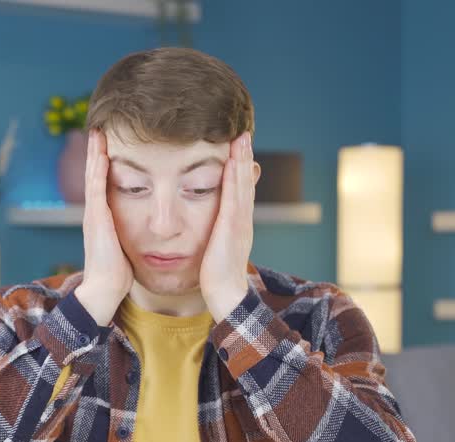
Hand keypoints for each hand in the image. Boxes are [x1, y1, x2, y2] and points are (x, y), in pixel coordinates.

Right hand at [74, 128, 133, 326]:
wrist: (104, 290)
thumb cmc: (117, 274)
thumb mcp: (124, 248)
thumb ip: (128, 235)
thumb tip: (141, 233)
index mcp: (103, 219)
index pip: (103, 184)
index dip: (104, 165)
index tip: (109, 146)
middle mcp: (95, 213)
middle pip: (95, 175)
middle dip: (97, 152)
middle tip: (99, 130)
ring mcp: (93, 214)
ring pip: (94, 176)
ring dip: (95, 153)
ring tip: (97, 133)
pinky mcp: (96, 219)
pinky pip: (97, 188)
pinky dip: (98, 169)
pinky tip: (102, 153)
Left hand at [200, 131, 257, 320]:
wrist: (225, 295)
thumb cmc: (216, 276)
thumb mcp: (215, 248)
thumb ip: (214, 234)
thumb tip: (209, 226)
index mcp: (237, 224)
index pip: (239, 190)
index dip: (241, 168)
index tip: (238, 148)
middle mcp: (242, 220)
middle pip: (245, 182)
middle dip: (245, 157)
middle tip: (243, 134)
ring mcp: (240, 223)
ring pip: (242, 185)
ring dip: (243, 160)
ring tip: (241, 138)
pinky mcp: (232, 228)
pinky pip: (233, 197)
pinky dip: (235, 177)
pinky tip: (232, 161)